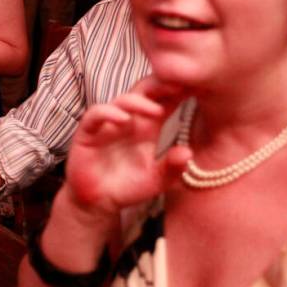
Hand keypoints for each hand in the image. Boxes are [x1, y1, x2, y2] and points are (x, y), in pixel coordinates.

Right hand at [65, 76, 190, 217]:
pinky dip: (108, 113)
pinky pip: (96, 114)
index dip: (179, 91)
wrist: (99, 202)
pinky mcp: (88, 132)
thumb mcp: (158, 181)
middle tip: (180, 84)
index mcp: (149, 126)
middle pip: (144, 92)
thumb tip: (188, 152)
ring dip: (140, 102)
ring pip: (122, 100)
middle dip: (160, 85)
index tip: (198, 84)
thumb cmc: (129, 187)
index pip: (165, 100)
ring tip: (157, 111)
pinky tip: (123, 119)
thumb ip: (173, 168)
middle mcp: (130, 120)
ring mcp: (109, 124)